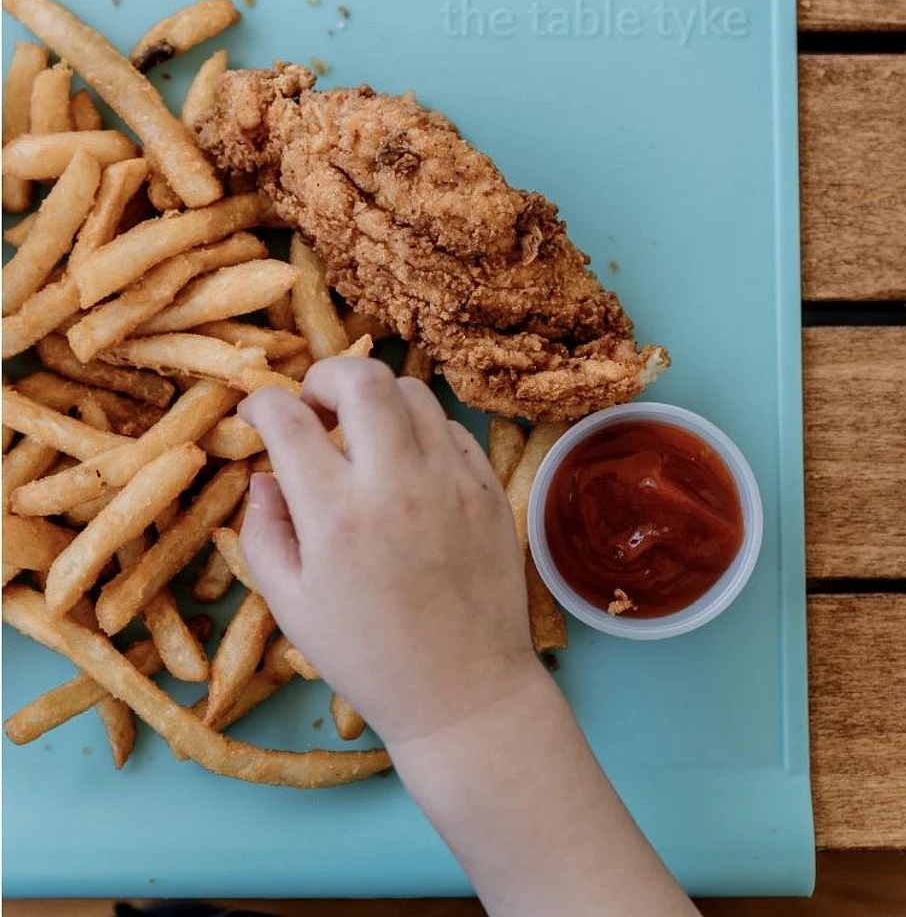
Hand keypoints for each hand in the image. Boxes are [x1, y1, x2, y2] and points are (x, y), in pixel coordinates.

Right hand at [237, 357, 542, 747]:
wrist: (463, 690)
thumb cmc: (368, 656)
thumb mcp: (291, 605)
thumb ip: (263, 532)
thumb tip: (264, 475)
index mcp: (336, 515)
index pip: (288, 419)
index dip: (261, 402)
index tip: (257, 411)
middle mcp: (397, 484)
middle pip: (362, 378)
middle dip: (325, 376)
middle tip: (314, 408)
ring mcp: (452, 482)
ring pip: (414, 392)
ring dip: (376, 399)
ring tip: (362, 436)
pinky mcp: (489, 490)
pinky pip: (452, 430)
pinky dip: (420, 431)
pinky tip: (407, 464)